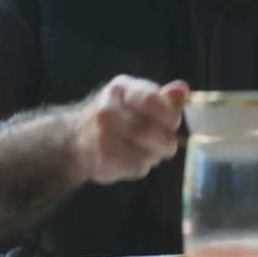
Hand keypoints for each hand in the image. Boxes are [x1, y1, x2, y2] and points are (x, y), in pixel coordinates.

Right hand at [69, 75, 189, 184]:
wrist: (74, 137)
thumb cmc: (115, 114)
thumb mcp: (137, 97)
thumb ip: (163, 97)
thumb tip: (183, 90)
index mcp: (121, 88)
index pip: (152, 100)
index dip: (169, 115)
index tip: (171, 123)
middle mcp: (107, 111)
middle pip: (151, 131)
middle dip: (165, 140)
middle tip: (165, 142)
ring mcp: (103, 138)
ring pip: (149, 153)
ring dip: (154, 154)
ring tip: (145, 149)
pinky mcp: (103, 161)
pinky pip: (138, 168)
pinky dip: (141, 166)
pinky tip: (131, 159)